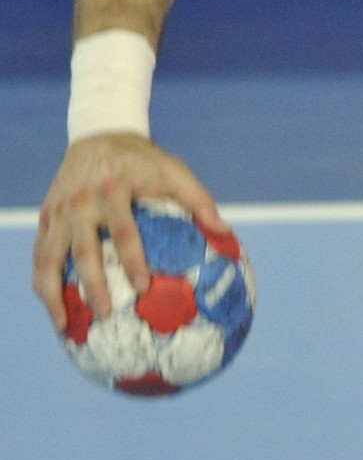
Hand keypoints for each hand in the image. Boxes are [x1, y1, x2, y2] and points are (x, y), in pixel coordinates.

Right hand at [33, 133, 226, 329]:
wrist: (100, 135)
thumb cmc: (144, 161)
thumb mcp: (174, 170)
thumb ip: (199, 199)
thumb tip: (225, 233)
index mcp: (114, 190)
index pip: (123, 231)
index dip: (131, 260)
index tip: (143, 288)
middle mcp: (81, 201)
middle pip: (83, 250)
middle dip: (92, 284)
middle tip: (105, 314)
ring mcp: (59, 210)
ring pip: (48, 257)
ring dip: (52, 293)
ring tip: (63, 324)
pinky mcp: (46, 216)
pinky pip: (39, 254)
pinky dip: (41, 281)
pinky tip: (52, 306)